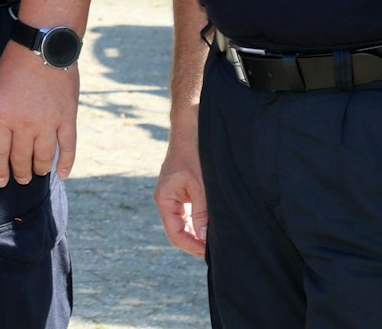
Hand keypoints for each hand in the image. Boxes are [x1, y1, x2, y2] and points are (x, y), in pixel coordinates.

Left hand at [0, 44, 78, 186]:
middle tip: (22, 178)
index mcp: (2, 115)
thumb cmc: (15, 64)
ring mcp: (48, 122)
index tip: (1, 182)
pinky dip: (66, 162)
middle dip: (20, 172)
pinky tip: (62, 173)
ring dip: (40, 168)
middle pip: (21, 158)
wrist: (44, 46)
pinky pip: (68, 146)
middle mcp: (24, 123)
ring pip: (44, 156)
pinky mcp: (67, 118)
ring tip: (38, 173)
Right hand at [154, 127, 209, 257]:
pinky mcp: (182, 191)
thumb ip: (202, 213)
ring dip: (199, 231)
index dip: (192, 246)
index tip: (210, 254)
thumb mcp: (201, 186)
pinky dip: (200, 220)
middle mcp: (166, 200)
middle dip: (196, 242)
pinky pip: (188, 213)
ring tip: (217, 239)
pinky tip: (213, 224)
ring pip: (184, 223)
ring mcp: (173, 196)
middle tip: (217, 250)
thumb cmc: (194, 153)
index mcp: (164, 199)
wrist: (191, 128)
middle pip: (179, 231)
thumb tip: (205, 239)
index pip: (175, 234)